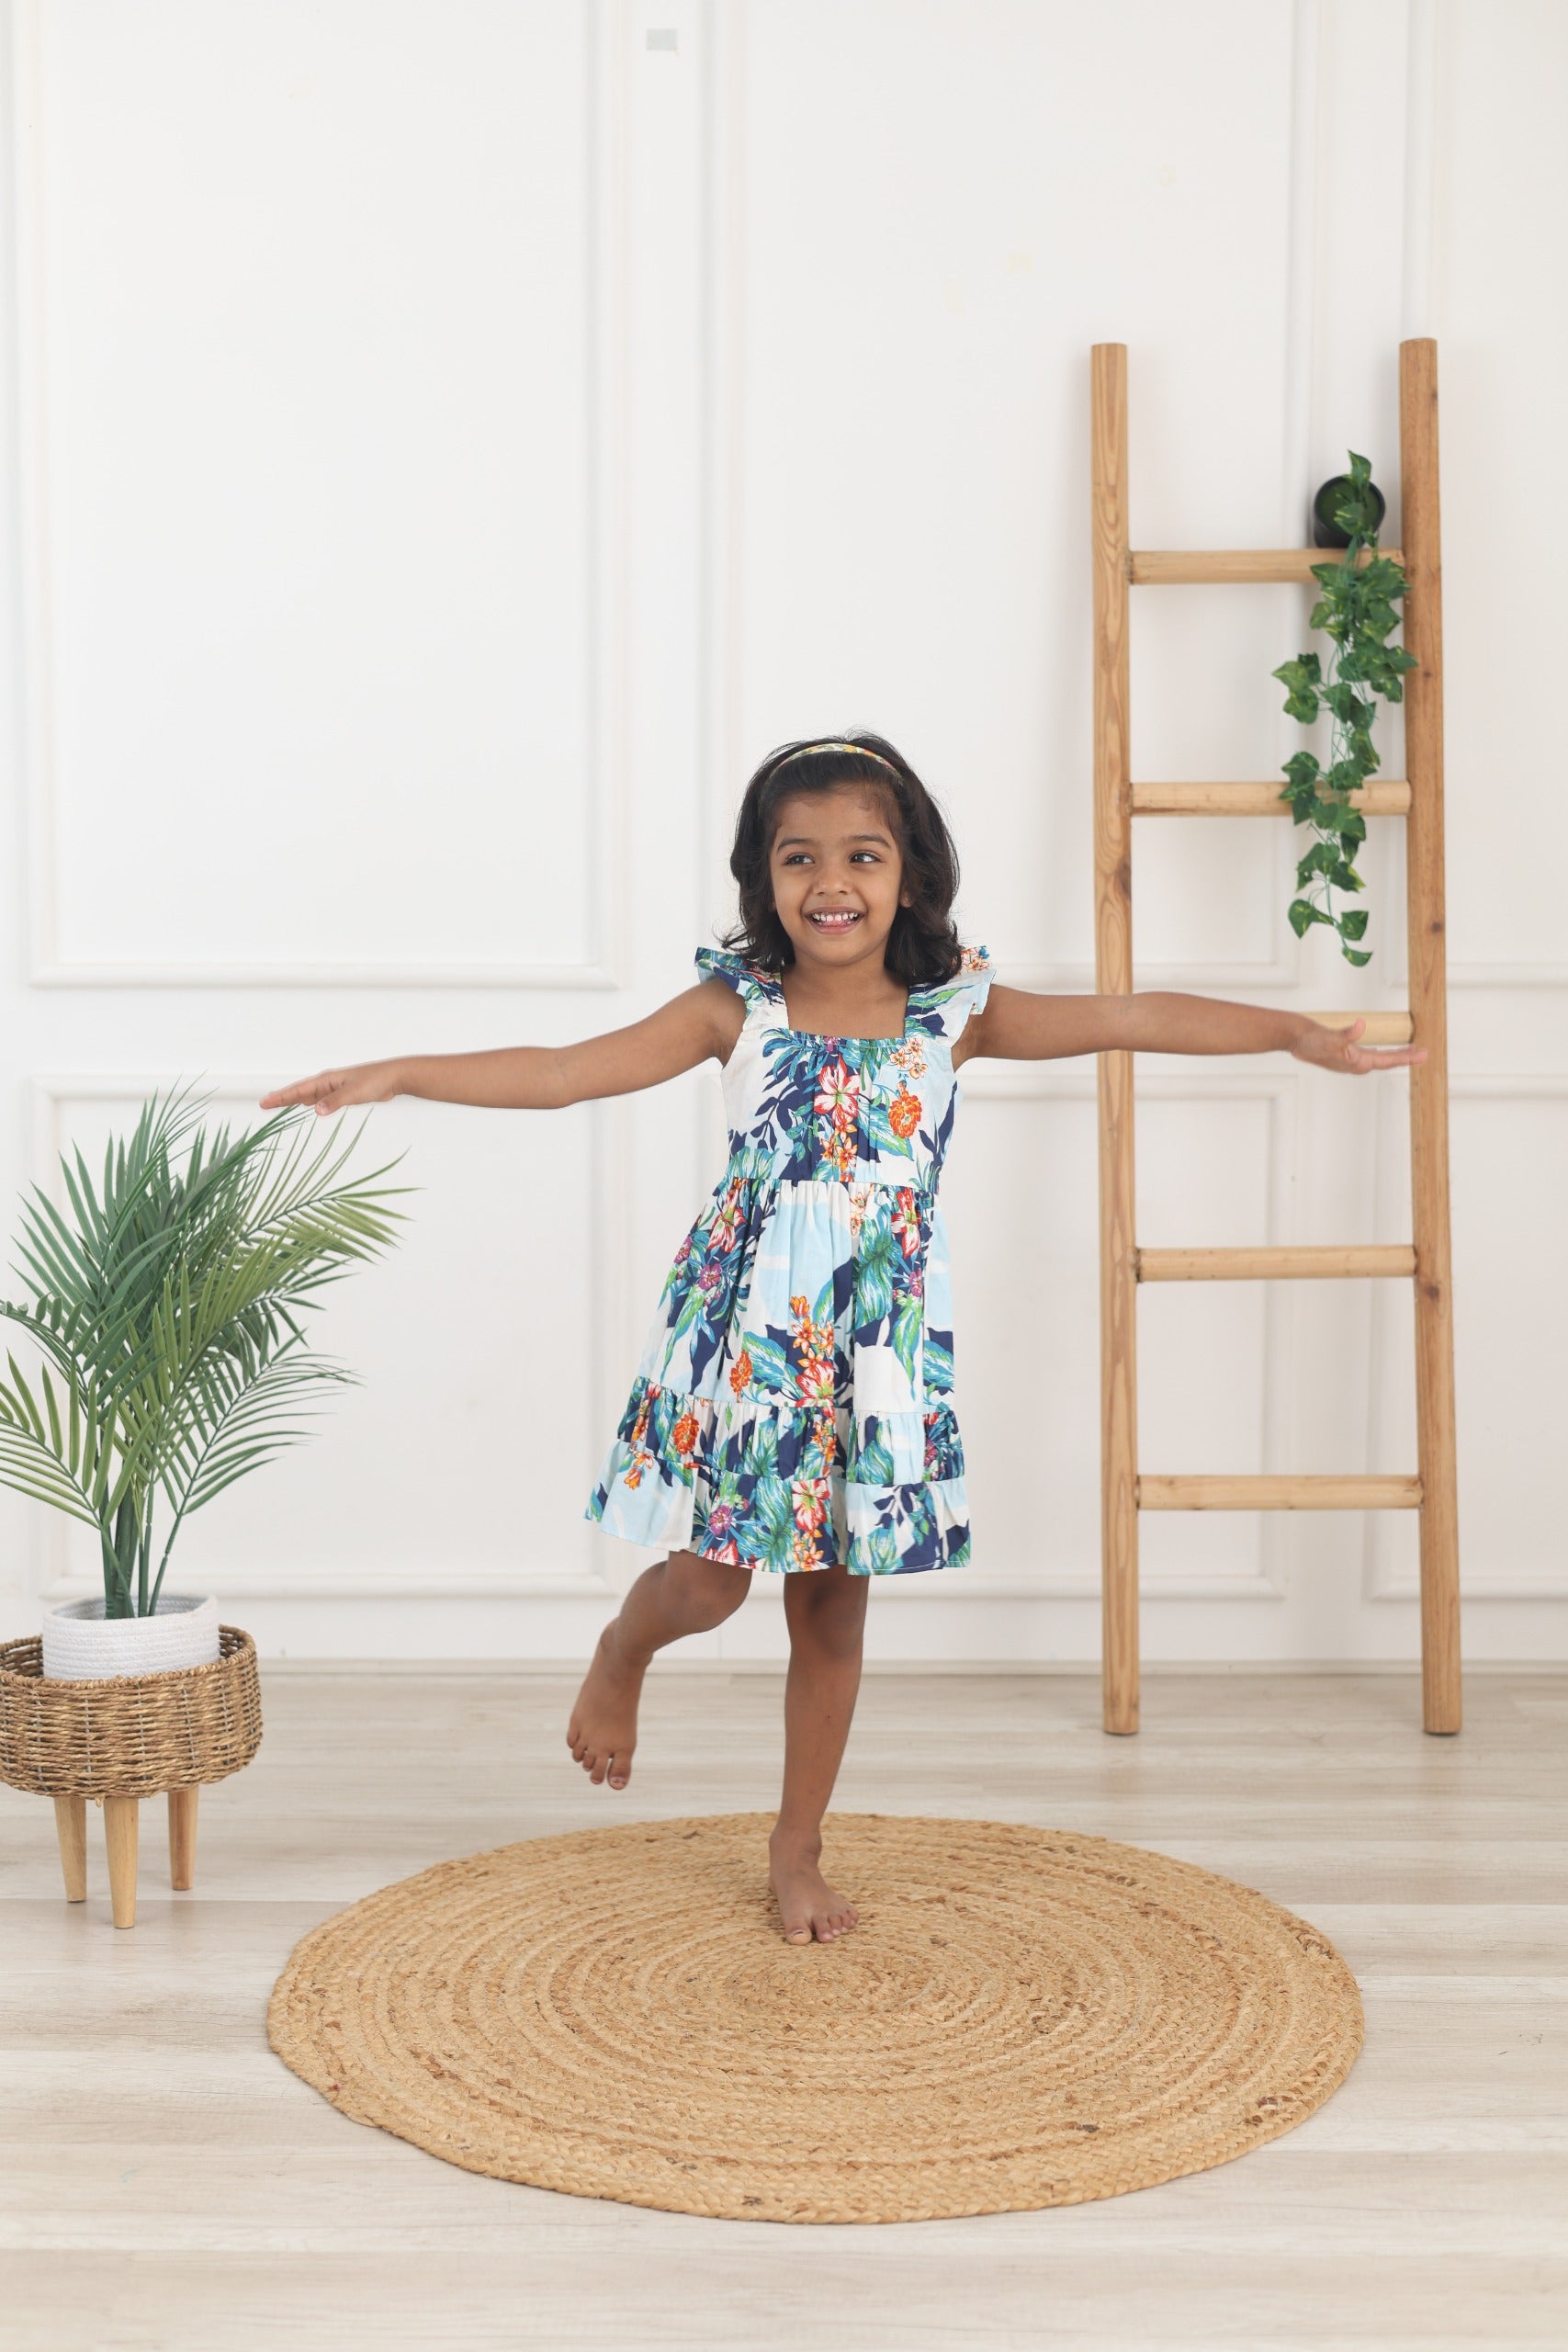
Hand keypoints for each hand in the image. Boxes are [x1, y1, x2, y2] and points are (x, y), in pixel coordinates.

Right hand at [258, 1059, 403, 1115]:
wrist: (393, 1077)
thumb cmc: (375, 1082)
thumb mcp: (353, 1093)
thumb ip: (334, 1102)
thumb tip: (315, 1110)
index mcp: (327, 1080)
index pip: (298, 1089)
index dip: (281, 1097)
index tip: (265, 1102)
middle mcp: (327, 1082)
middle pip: (299, 1091)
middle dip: (282, 1098)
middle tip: (264, 1104)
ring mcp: (334, 1087)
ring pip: (309, 1095)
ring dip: (294, 1100)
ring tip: (279, 1104)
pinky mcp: (343, 1093)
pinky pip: (320, 1099)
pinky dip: (310, 1102)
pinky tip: (308, 1106)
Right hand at [1288, 1017, 1426, 1075]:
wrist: (1292, 1037)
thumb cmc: (1309, 1039)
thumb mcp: (1329, 1036)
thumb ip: (1346, 1034)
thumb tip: (1361, 1026)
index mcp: (1355, 1062)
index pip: (1386, 1061)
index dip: (1406, 1058)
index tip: (1422, 1055)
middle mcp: (1354, 1063)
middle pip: (1385, 1062)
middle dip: (1404, 1057)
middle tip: (1423, 1053)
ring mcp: (1349, 1058)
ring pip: (1378, 1059)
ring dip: (1394, 1055)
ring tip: (1409, 1050)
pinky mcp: (1344, 1052)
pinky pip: (1369, 1053)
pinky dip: (1380, 1051)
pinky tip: (1381, 1048)